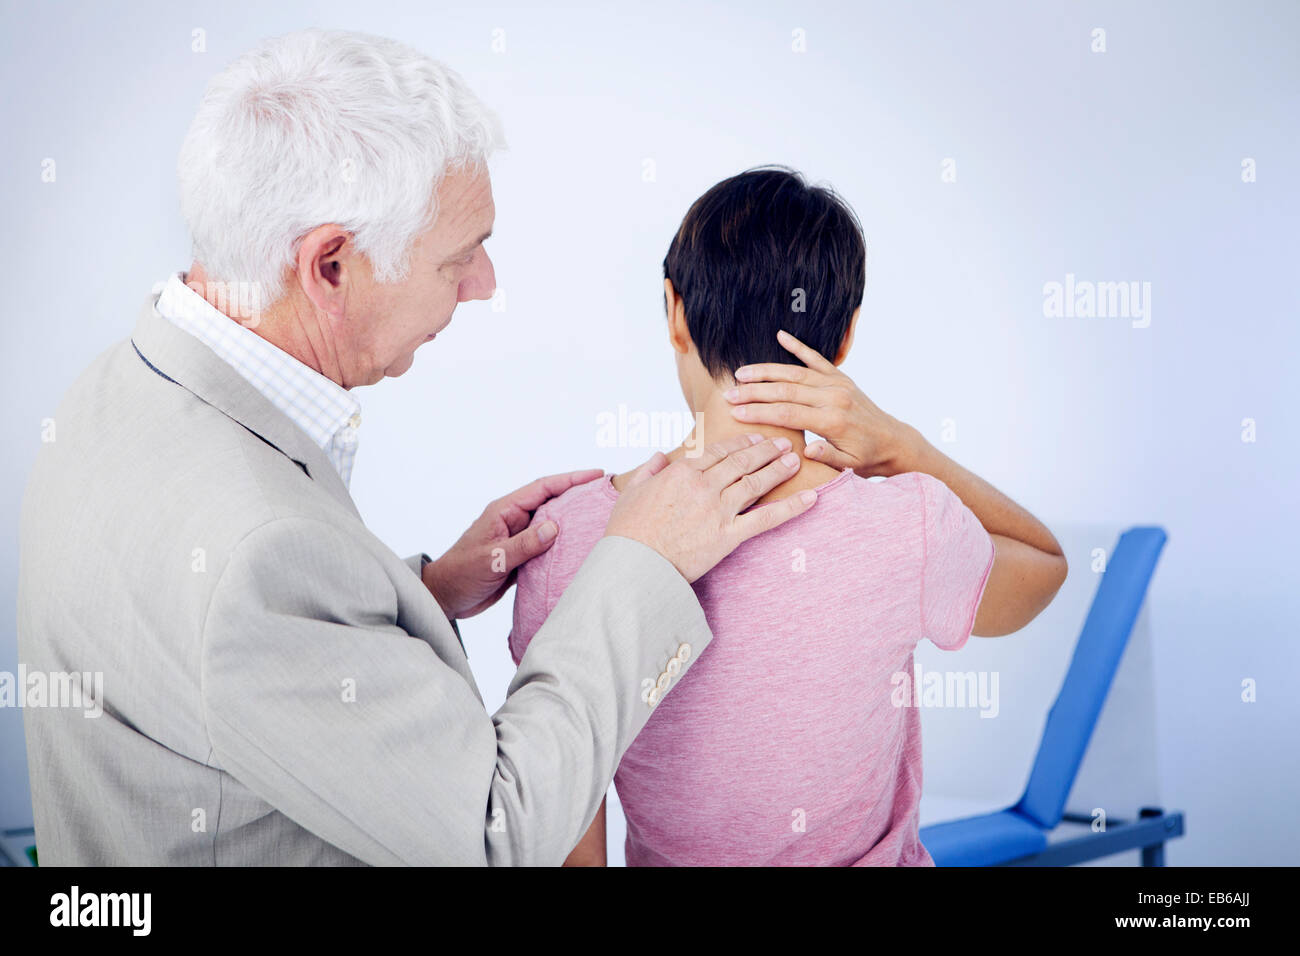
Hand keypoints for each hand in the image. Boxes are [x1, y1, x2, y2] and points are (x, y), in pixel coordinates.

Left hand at [422, 469, 604, 619]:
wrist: (446, 597)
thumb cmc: (462, 574)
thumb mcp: (494, 559)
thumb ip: (524, 544)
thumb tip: (554, 527)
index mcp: (504, 511)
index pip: (542, 488)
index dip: (570, 480)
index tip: (595, 475)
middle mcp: (514, 520)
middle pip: (551, 502)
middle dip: (577, 495)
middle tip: (605, 493)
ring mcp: (518, 537)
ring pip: (551, 523)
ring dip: (572, 520)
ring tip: (600, 516)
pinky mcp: (521, 555)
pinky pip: (546, 544)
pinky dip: (563, 543)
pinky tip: (580, 545)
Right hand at [604, 433, 816, 582]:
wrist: (633, 565)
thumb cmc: (627, 532)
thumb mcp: (631, 493)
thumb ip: (648, 470)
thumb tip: (658, 456)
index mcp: (681, 472)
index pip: (718, 452)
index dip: (740, 444)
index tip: (753, 440)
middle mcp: (704, 486)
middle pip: (742, 461)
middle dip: (765, 450)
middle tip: (783, 442)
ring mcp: (718, 511)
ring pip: (756, 482)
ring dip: (779, 468)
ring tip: (795, 459)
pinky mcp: (728, 537)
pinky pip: (765, 518)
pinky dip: (791, 507)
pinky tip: (810, 498)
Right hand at [724, 329, 916, 477]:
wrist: (893, 441)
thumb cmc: (867, 458)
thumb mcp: (849, 466)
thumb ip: (827, 457)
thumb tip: (806, 451)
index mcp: (833, 421)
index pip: (788, 414)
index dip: (759, 412)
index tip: (734, 412)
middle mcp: (834, 398)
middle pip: (786, 391)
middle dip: (754, 392)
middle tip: (729, 393)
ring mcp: (837, 384)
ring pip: (795, 373)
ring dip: (766, 371)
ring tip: (741, 373)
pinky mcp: (841, 377)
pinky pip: (817, 359)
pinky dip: (798, 346)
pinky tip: (781, 335)